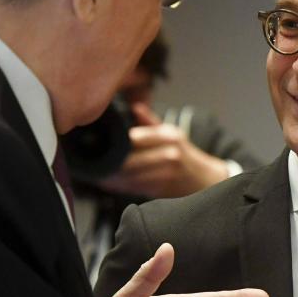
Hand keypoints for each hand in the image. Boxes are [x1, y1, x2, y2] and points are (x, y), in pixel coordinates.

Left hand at [98, 103, 229, 197]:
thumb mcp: (172, 133)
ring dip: (110, 176)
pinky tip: (108, 183)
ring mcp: (166, 173)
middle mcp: (169, 153)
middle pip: (129, 159)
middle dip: (109, 163)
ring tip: (97, 173)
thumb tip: (134, 106)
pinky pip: (134, 188)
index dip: (114, 144)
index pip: (133, 138)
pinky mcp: (162, 190)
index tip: (97, 144)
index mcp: (168, 136)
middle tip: (92, 162)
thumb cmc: (185, 154)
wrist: (206, 179)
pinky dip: (119, 186)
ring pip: (129, 176)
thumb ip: (150, 122)